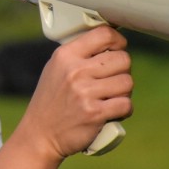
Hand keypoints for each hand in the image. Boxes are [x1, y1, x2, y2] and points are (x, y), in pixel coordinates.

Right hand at [16, 25, 132, 162]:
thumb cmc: (52, 101)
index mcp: (65, 55)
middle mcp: (75, 71)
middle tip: (112, 80)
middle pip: (123, 59)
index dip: (118, 41)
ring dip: (124, 92)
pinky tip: (113, 111)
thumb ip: (80, 54)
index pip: (104, 34)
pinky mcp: (95, 113)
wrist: (40, 134)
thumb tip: (111, 43)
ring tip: (110, 97)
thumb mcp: (56, 69)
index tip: (118, 49)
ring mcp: (85, 92)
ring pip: (127, 82)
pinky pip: (126, 104)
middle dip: (122, 70)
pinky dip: (124, 110)